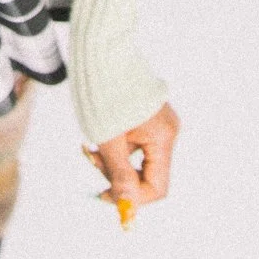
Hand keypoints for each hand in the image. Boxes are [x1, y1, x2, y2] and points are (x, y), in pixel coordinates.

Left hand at [84, 102, 179, 227]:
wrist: (102, 51)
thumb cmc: (104, 92)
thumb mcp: (108, 138)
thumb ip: (120, 174)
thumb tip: (127, 207)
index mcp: (163, 137)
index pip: (156, 186)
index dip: (132, 198)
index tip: (105, 195)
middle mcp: (167, 132)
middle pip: (147, 173)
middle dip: (118, 175)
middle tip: (92, 161)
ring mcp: (159, 123)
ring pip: (137, 159)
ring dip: (113, 160)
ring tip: (91, 146)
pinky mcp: (148, 117)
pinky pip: (135, 144)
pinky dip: (117, 147)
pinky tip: (100, 136)